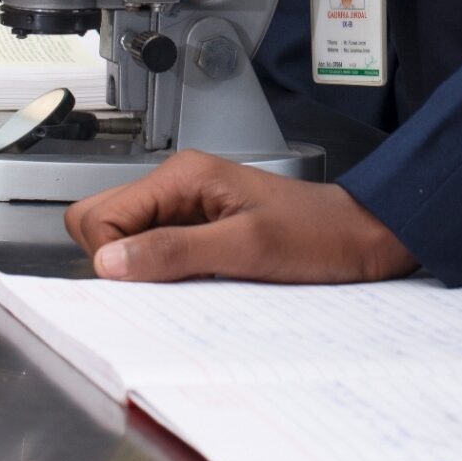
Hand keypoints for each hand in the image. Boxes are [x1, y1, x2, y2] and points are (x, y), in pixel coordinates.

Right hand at [65, 150, 419, 282]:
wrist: (361, 237)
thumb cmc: (318, 234)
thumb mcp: (247, 248)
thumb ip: (175, 252)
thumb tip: (109, 262)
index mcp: (182, 176)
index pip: (100, 214)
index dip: (109, 255)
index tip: (136, 284)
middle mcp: (177, 185)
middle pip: (102, 220)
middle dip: (113, 260)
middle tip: (156, 284)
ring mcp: (186, 206)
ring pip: (125, 238)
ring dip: (140, 268)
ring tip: (182, 283)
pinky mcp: (199, 229)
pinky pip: (155, 251)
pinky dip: (161, 273)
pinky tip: (194, 283)